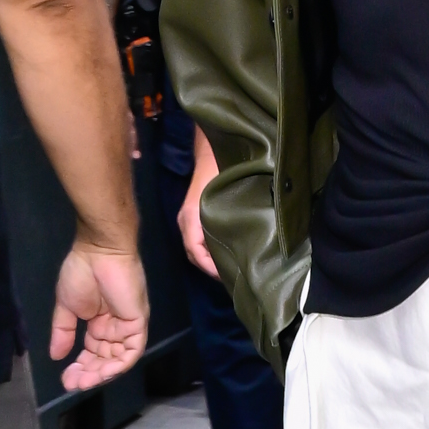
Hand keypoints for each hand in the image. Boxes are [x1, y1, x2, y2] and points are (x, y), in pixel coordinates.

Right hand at [50, 244, 148, 389]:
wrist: (98, 252)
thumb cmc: (82, 273)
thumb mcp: (67, 307)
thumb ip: (63, 332)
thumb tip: (55, 356)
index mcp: (99, 323)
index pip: (93, 352)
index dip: (81, 367)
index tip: (66, 380)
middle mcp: (115, 328)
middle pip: (105, 359)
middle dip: (89, 374)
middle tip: (73, 384)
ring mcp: (128, 326)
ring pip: (118, 359)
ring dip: (102, 373)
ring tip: (84, 382)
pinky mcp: (138, 323)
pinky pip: (132, 351)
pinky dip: (119, 364)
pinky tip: (102, 373)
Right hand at [177, 126, 219, 278]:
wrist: (212, 151)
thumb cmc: (221, 172)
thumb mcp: (226, 198)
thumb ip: (229, 224)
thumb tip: (244, 249)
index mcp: (190, 219)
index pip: (195, 252)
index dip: (211, 268)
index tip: (228, 276)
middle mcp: (185, 221)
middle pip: (193, 255)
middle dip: (211, 269)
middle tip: (233, 277)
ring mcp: (187, 219)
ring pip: (194, 249)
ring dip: (210, 261)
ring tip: (230, 269)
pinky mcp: (192, 217)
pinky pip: (197, 241)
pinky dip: (209, 251)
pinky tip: (225, 254)